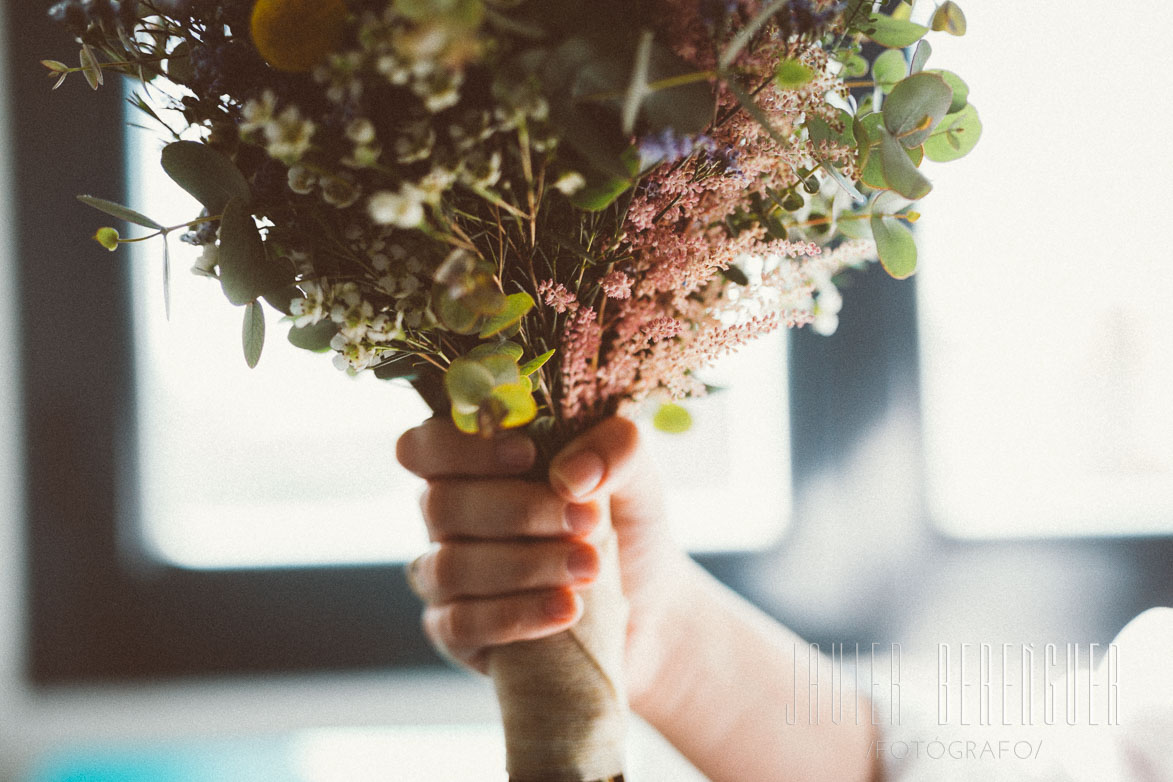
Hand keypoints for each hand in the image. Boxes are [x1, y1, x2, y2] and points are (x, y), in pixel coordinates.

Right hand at [396, 416, 690, 708]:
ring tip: (590, 568)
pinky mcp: (455, 634)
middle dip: (518, 510)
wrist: (648, 607)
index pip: (423, 446)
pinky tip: (567, 609)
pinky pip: (461, 624)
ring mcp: (444, 577)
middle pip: (440, 505)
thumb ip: (615, 449)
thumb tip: (570, 475)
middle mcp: (447, 517)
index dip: (460, 447)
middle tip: (587, 520)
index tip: (527, 455)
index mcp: (472, 464)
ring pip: (450, 566)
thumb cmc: (623, 525)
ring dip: (524, 565)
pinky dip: (516, 614)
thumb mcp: (635, 475)